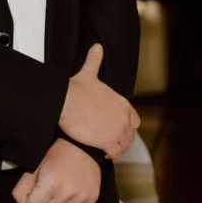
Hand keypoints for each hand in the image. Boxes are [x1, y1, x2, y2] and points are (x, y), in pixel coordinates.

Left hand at [14, 138, 103, 202]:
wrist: (82, 147)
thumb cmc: (56, 156)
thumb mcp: (33, 169)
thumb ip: (21, 191)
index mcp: (49, 184)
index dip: (34, 199)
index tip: (39, 190)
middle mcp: (66, 192)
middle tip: (51, 189)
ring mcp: (80, 196)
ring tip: (61, 192)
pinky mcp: (91, 197)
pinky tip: (72, 196)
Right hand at [57, 45, 138, 159]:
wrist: (68, 101)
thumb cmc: (76, 89)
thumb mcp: (89, 73)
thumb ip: (95, 61)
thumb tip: (96, 47)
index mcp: (122, 104)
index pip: (134, 120)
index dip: (125, 126)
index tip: (114, 130)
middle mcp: (125, 117)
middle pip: (129, 135)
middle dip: (120, 139)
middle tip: (106, 142)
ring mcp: (119, 130)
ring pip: (124, 145)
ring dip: (115, 149)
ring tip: (103, 150)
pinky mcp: (110, 141)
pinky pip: (115, 153)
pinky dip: (109, 155)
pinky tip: (100, 153)